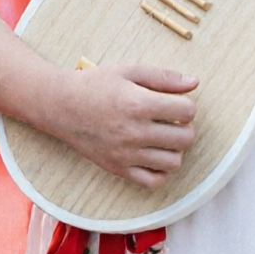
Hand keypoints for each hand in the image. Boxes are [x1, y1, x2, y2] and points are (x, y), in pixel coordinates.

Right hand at [45, 63, 198, 186]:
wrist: (60, 106)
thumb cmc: (95, 85)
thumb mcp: (129, 71)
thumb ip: (163, 77)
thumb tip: (194, 83)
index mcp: (138, 104)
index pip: (187, 111)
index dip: (186, 106)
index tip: (174, 103)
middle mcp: (134, 132)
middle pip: (185, 138)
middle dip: (184, 127)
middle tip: (170, 121)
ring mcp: (125, 154)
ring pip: (174, 162)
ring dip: (174, 150)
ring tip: (162, 139)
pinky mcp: (117, 168)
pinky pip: (152, 182)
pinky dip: (160, 172)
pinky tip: (153, 156)